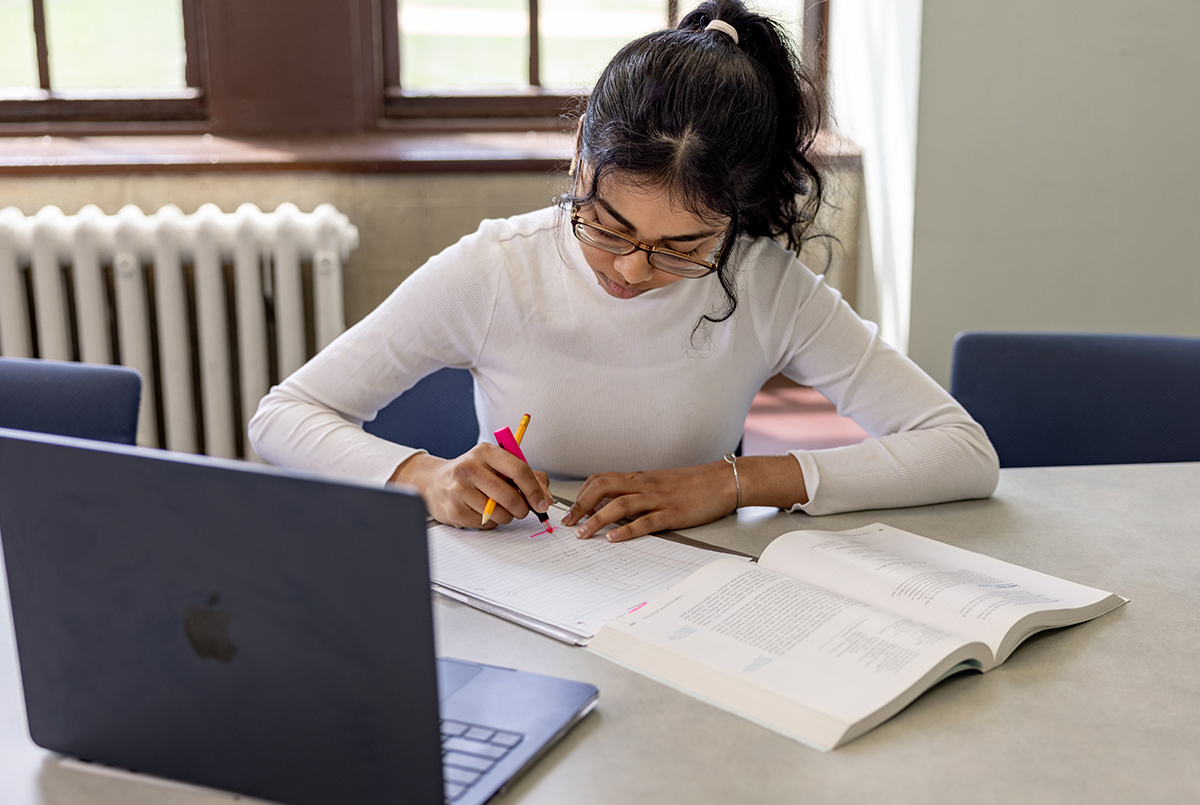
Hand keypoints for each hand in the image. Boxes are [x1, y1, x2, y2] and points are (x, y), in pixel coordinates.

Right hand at [390, 445, 550, 529]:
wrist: (434, 482)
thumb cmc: (473, 473)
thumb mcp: (498, 465)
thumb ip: (528, 476)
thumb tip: (546, 498)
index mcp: (486, 451)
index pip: (519, 469)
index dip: (535, 490)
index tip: (542, 503)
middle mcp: (470, 467)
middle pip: (510, 496)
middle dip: (522, 508)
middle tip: (522, 509)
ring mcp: (459, 489)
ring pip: (500, 513)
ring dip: (506, 516)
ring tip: (497, 507)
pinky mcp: (454, 509)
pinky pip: (486, 524)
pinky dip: (491, 522)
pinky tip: (482, 512)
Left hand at [561, 462, 737, 541]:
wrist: (722, 481)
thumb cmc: (694, 483)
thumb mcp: (660, 482)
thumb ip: (639, 491)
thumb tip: (617, 505)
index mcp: (640, 478)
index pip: (601, 479)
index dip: (582, 493)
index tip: (572, 509)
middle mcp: (644, 485)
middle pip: (602, 488)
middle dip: (581, 506)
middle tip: (568, 523)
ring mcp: (657, 499)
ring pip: (618, 505)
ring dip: (596, 520)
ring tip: (582, 534)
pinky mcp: (671, 514)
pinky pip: (644, 522)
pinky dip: (626, 530)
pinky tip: (613, 538)